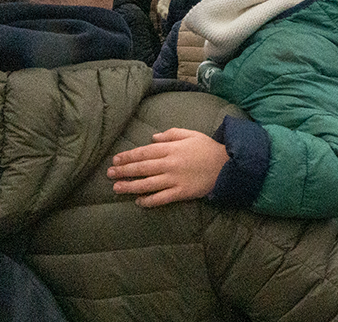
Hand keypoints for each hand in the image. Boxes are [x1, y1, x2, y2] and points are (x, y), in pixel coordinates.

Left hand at [107, 128, 227, 206]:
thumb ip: (171, 134)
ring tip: (117, 188)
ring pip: (147, 184)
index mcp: (172, 148)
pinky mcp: (181, 192)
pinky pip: (161, 198)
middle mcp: (170, 164)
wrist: (228, 164)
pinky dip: (149, 201)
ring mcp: (175, 179)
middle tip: (109, 174)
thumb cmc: (208, 148)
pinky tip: (139, 201)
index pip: (144, 152)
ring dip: (130, 186)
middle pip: (142, 168)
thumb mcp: (191, 134)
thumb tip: (152, 138)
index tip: (116, 159)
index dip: (128, 156)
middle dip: (124, 171)